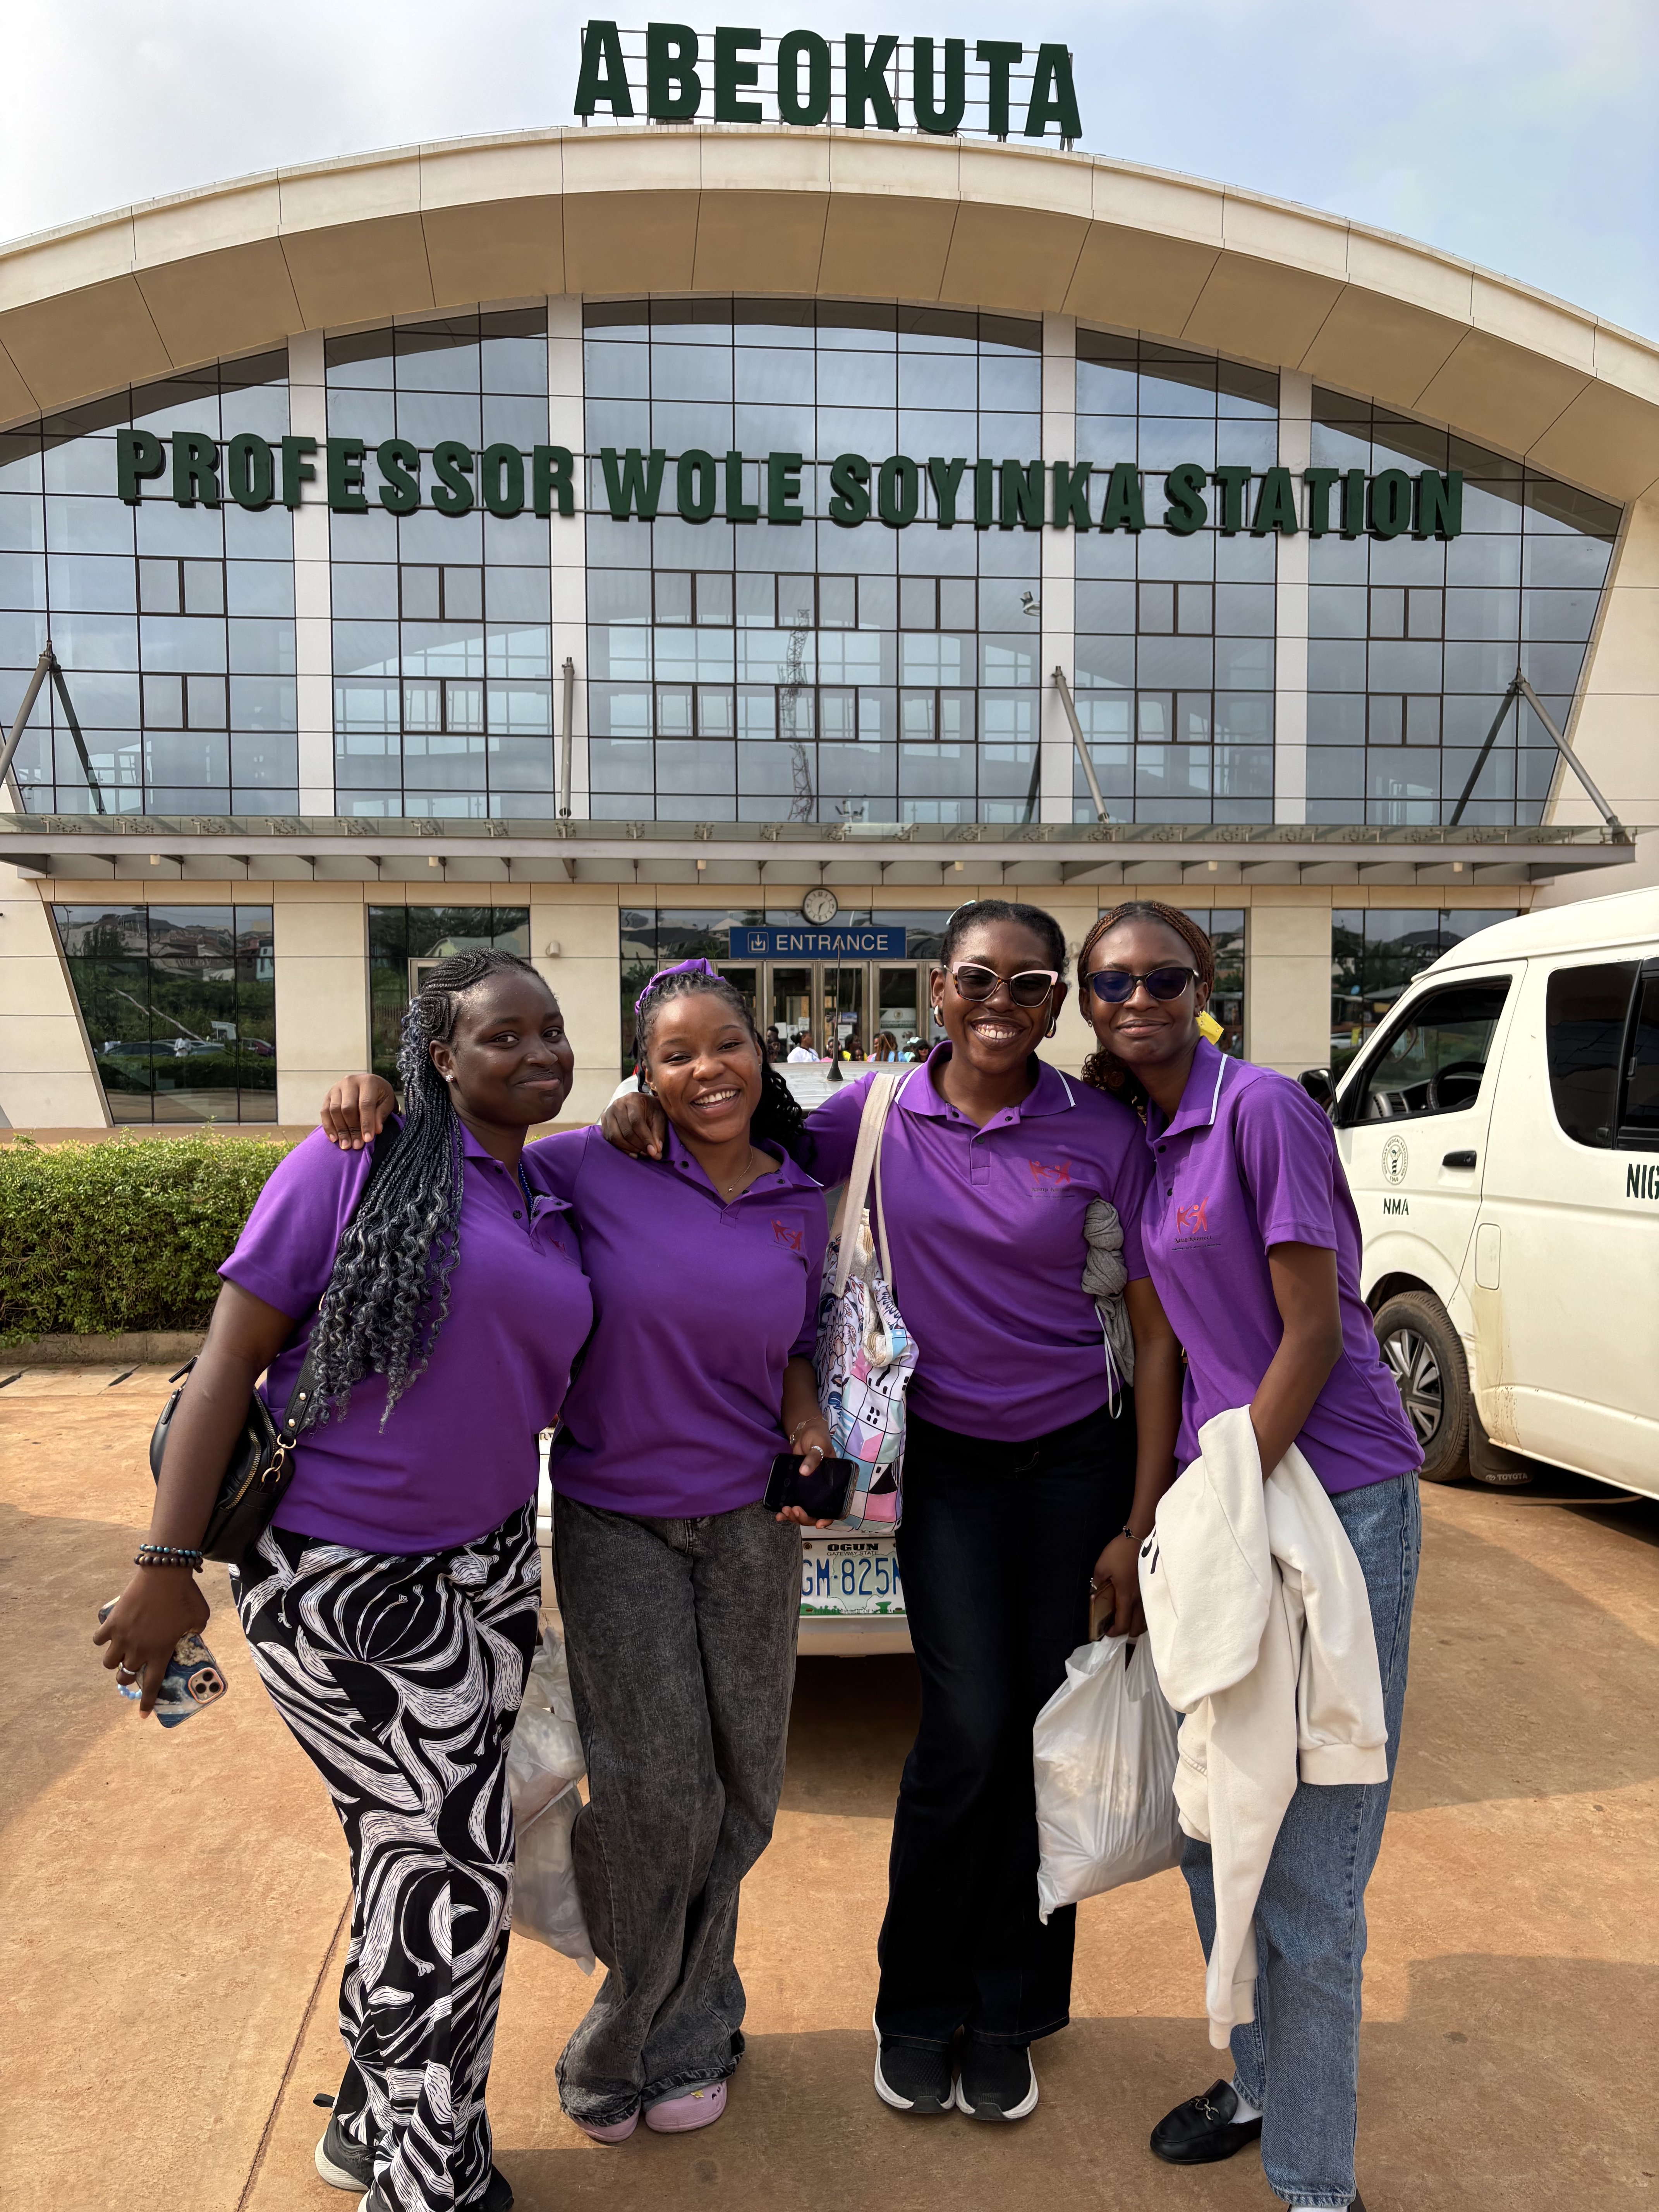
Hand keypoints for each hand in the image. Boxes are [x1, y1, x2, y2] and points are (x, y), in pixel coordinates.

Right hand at [93, 1569, 208, 1716]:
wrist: (165, 1574)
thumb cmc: (186, 1596)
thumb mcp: (199, 1618)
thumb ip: (194, 1632)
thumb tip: (189, 1634)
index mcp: (160, 1652)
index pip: (152, 1685)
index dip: (147, 1702)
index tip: (142, 1716)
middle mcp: (138, 1650)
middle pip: (124, 1676)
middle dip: (127, 1677)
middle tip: (131, 1669)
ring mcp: (122, 1637)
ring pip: (108, 1662)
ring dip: (114, 1661)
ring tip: (120, 1653)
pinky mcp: (112, 1622)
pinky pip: (99, 1639)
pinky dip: (103, 1639)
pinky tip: (110, 1633)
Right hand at [321, 1072, 395, 1148]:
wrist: (369, 1086)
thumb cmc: (380, 1096)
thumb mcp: (387, 1103)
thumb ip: (380, 1115)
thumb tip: (376, 1130)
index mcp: (368, 1081)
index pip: (365, 1104)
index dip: (366, 1123)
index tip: (368, 1139)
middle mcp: (350, 1082)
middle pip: (347, 1108)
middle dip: (352, 1129)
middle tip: (356, 1145)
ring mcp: (336, 1088)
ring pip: (334, 1110)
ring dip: (340, 1130)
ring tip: (346, 1145)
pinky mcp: (328, 1095)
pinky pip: (324, 1112)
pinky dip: (328, 1126)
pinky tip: (334, 1139)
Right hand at [601, 1090, 667, 1159]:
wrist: (640, 1103)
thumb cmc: (651, 1109)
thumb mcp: (659, 1117)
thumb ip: (658, 1133)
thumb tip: (656, 1152)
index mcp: (632, 1099)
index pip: (636, 1121)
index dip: (645, 1138)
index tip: (653, 1151)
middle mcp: (617, 1105)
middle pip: (626, 1131)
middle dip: (639, 1145)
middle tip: (649, 1153)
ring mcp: (608, 1113)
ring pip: (615, 1137)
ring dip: (629, 1148)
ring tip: (641, 1152)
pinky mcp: (604, 1122)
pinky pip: (609, 1139)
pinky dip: (622, 1148)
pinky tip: (633, 1152)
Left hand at [775, 1417, 836, 1530]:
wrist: (804, 1433)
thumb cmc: (817, 1437)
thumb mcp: (818, 1445)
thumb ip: (813, 1458)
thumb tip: (804, 1472)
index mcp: (833, 1484)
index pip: (834, 1507)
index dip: (827, 1518)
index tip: (818, 1524)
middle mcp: (822, 1491)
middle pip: (816, 1513)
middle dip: (804, 1517)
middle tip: (793, 1510)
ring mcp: (809, 1491)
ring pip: (804, 1512)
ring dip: (794, 1516)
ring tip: (784, 1512)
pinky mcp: (797, 1489)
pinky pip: (793, 1504)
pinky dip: (786, 1513)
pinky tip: (778, 1515)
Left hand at [1090, 1532, 1146, 1639]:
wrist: (1140, 1537)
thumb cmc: (1120, 1553)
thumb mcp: (1102, 1566)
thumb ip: (1097, 1582)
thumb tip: (1095, 1593)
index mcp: (1126, 1597)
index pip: (1123, 1625)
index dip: (1114, 1632)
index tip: (1106, 1631)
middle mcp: (1140, 1601)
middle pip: (1137, 1629)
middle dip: (1126, 1632)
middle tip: (1116, 1625)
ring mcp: (1148, 1595)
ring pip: (1146, 1621)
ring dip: (1136, 1625)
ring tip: (1126, 1618)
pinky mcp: (1152, 1589)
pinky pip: (1149, 1611)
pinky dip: (1143, 1616)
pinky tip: (1136, 1609)